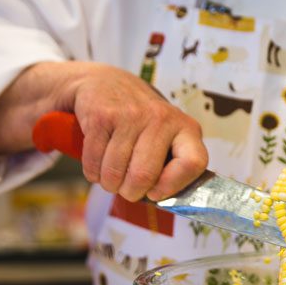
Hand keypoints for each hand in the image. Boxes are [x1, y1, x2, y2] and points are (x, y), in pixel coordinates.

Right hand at [0, 61, 207, 201]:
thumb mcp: (167, 138)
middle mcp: (162, 118)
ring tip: (112, 176)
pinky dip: (93, 173)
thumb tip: (164, 200)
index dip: (173, 185)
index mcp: (187, 128)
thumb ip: (172, 166)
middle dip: (131, 192)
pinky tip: (98, 166)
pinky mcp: (101, 116)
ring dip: (109, 184)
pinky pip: (94, 163)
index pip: (193, 163)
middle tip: (128, 189)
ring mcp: (131, 115)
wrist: (106, 83)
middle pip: (144, 176)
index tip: (157, 193)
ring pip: (115, 173)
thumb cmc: (142, 124)